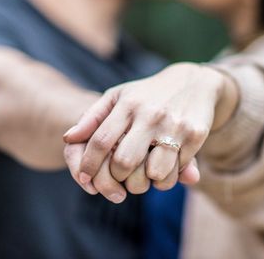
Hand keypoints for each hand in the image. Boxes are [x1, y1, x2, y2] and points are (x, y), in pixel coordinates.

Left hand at [63, 63, 234, 199]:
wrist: (195, 81)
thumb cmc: (148, 94)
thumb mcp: (119, 96)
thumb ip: (92, 117)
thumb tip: (68, 138)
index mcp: (128, 104)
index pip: (101, 141)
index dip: (88, 164)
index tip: (83, 177)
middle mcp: (150, 114)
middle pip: (124, 162)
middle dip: (117, 177)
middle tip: (119, 177)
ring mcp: (174, 125)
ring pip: (153, 172)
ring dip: (145, 182)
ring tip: (143, 177)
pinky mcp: (195, 135)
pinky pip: (176, 171)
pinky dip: (166, 178)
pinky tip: (163, 169)